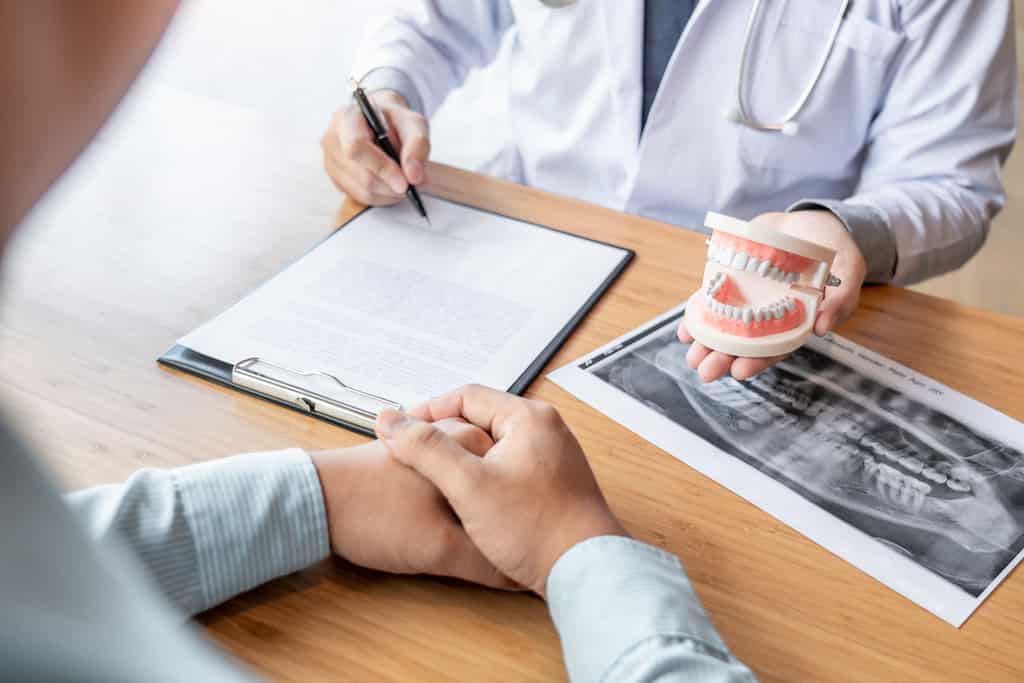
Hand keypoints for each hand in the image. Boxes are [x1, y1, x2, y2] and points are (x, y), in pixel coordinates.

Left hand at [310, 418, 515, 588]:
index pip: (521, 481)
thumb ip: (486, 563)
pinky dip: (457, 496)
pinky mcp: (412, 455)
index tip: (529, 547)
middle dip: (505, 509)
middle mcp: (456, 433)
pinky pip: (450, 475)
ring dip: (481, 503)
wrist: (311, 502)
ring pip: (475, 476)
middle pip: (500, 477)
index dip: (526, 519)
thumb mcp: (439, 549)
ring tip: (482, 535)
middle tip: (508, 545)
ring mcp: (433, 440)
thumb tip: (524, 578)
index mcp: (472, 444)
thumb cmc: (370, 515)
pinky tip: (451, 522)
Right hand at [320, 89, 429, 204]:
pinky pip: (361, 198)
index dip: (382, 168)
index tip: (405, 182)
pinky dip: (382, 197)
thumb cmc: (395, 121)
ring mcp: (330, 162)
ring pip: (363, 191)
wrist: (380, 122)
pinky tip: (391, 184)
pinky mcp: (336, 179)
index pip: (356, 148)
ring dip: (390, 193)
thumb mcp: (413, 123)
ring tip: (403, 181)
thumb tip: (414, 177)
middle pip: (362, 175)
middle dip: (391, 185)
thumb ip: (418, 145)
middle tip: (411, 183)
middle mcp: (332, 139)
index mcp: (347, 117)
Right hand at [376, 385, 628, 596]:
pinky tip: (467, 499)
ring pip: (494, 444)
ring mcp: (553, 456)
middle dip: (444, 434)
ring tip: (434, 478)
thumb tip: (390, 421)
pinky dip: (484, 475)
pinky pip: (509, 466)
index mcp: (529, 418)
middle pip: (482, 418)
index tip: (401, 433)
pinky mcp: (554, 482)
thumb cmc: (536, 528)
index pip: (467, 396)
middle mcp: (547, 429)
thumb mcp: (468, 486)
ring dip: (463, 457)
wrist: (585, 571)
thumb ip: (427, 449)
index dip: (427, 412)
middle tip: (414, 455)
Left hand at [678, 210, 866, 381]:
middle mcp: (769, 314)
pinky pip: (713, 300)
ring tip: (691, 354)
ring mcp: (749, 297)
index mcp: (796, 320)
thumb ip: (841, 300)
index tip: (740, 371)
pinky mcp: (734, 279)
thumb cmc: (835, 251)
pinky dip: (699, 314)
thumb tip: (821, 328)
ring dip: (707, 342)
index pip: (776, 347)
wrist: (810, 221)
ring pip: (725, 325)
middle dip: (723, 358)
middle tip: (705, 371)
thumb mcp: (850, 271)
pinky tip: (686, 329)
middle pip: (745, 342)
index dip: (758, 360)